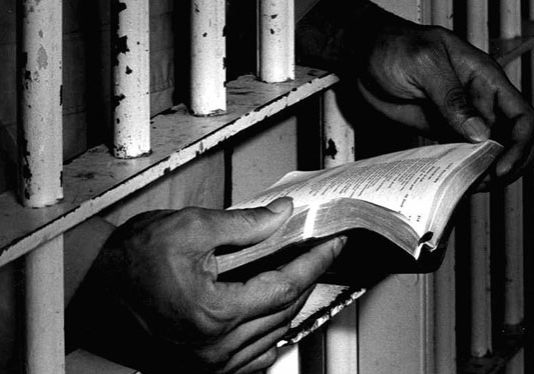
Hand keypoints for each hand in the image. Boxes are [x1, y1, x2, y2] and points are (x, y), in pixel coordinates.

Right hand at [72, 198, 344, 373]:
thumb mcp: (191, 227)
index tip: (332, 245)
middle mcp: (215, 348)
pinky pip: (252, 358)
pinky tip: (277, 315)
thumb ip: (245, 224)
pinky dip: (271, 333)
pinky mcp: (199, 367)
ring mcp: (208, 364)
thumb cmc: (130, 260)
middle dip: (308, 279)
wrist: (92, 288)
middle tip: (320, 255)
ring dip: (293, 305)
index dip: (314, 262)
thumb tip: (281, 215)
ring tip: (303, 276)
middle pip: (283, 312)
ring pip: (272, 336)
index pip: (285, 286)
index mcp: (215, 313)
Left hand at [355, 18, 533, 187]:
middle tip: (481, 183)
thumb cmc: (395, 48)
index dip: (519, 143)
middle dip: (500, 164)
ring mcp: (456, 116)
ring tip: (465, 187)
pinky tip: (449, 180)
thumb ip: (452, 98)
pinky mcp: (437, 128)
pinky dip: (456, 168)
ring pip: (481, 150)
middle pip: (506, 139)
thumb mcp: (426, 65)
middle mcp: (476, 100)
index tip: (500, 166)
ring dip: (478, 171)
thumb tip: (479, 132)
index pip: (519, 115)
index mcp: (483, 78)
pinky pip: (455, 152)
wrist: (365, 56)